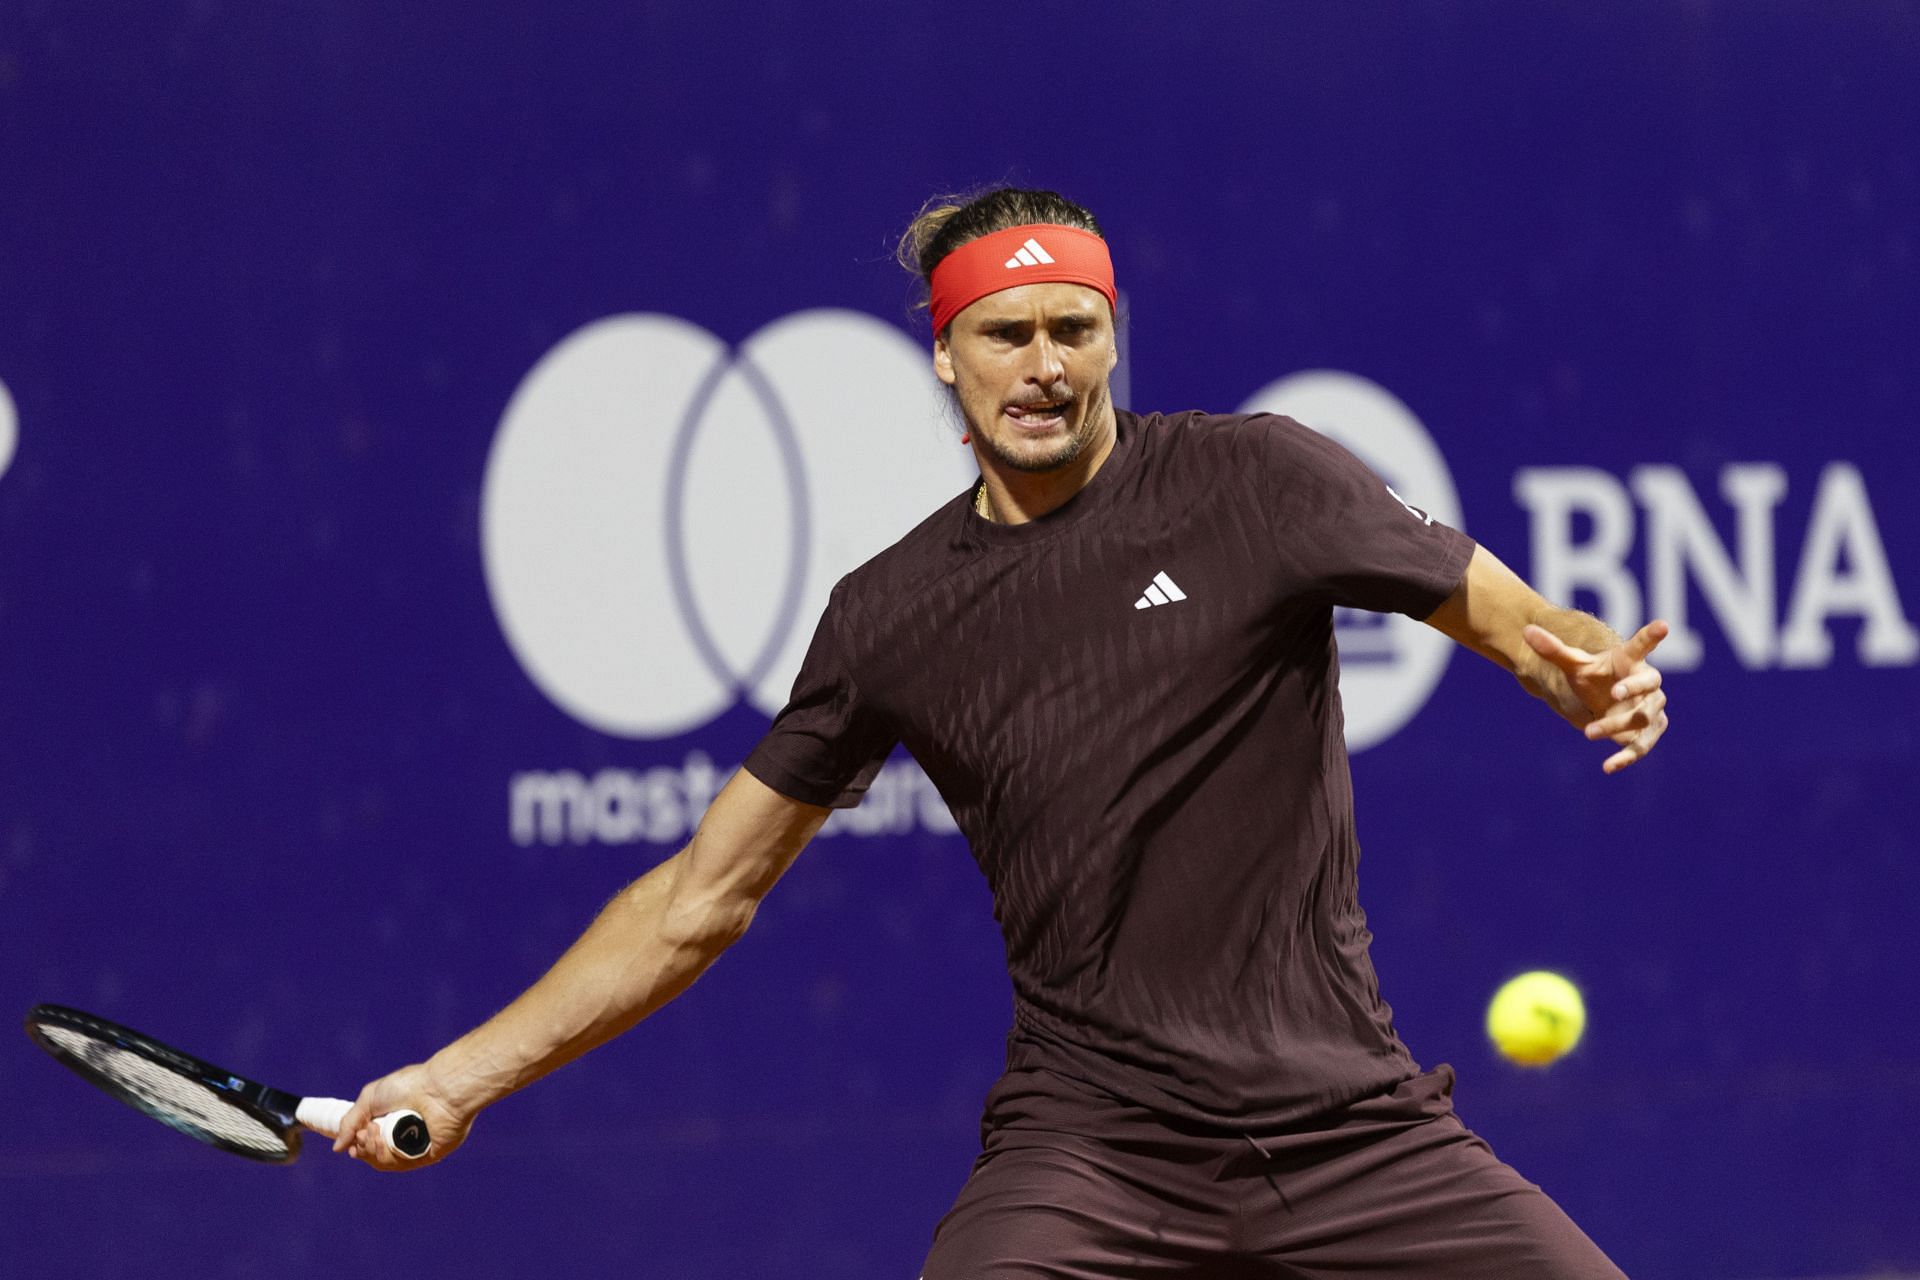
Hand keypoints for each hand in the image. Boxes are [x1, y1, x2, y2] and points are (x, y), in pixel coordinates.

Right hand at [324, 1060, 471, 1170]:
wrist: (437, 1088)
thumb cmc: (407, 1086)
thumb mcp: (369, 1098)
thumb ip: (350, 1122)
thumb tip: (338, 1148)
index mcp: (393, 1121)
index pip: (370, 1143)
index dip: (358, 1147)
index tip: (351, 1144)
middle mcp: (405, 1135)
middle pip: (374, 1155)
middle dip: (363, 1147)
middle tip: (364, 1133)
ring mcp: (416, 1146)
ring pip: (384, 1162)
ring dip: (372, 1150)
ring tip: (374, 1132)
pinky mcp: (428, 1155)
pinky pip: (400, 1165)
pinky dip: (385, 1156)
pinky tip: (382, 1141)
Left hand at [1523, 619, 1670, 773]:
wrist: (1603, 700)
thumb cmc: (1593, 676)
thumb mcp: (1572, 664)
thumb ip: (1552, 649)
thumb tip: (1526, 630)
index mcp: (1630, 659)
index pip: (1642, 644)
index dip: (1651, 635)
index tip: (1662, 626)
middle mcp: (1648, 681)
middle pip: (1648, 683)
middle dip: (1633, 687)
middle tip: (1614, 692)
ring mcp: (1652, 707)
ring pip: (1643, 716)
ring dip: (1618, 724)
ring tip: (1588, 731)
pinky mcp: (1650, 731)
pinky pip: (1642, 745)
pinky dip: (1627, 757)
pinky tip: (1607, 767)